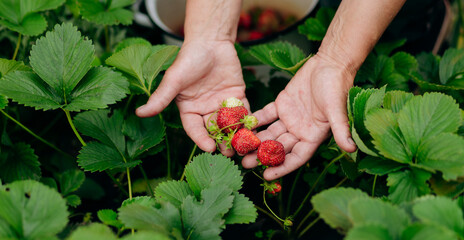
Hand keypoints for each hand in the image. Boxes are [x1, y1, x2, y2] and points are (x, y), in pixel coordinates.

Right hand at [136, 40, 247, 155]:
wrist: (211, 41)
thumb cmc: (189, 59)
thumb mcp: (173, 80)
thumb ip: (160, 98)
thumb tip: (139, 113)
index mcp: (189, 109)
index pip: (194, 128)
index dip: (201, 138)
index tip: (209, 147)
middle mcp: (205, 109)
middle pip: (213, 130)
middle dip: (221, 141)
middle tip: (229, 153)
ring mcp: (221, 104)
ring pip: (229, 124)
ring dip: (236, 135)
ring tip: (242, 145)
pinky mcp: (237, 96)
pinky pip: (242, 111)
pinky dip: (247, 120)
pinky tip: (253, 129)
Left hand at [242, 54, 357, 179]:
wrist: (330, 63)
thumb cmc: (337, 87)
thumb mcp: (337, 109)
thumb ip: (341, 129)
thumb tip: (351, 149)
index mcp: (313, 136)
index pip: (296, 157)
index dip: (282, 167)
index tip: (267, 176)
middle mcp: (300, 131)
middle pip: (279, 147)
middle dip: (262, 156)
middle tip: (245, 163)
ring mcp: (290, 118)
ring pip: (270, 133)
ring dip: (255, 140)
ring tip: (238, 148)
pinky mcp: (282, 105)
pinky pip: (266, 115)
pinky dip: (255, 120)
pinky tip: (242, 125)